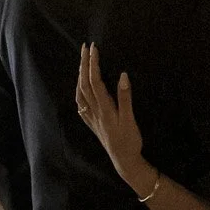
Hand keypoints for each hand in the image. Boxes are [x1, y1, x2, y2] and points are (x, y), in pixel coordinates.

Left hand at [76, 43, 154, 196]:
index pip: (95, 81)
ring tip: (81, 62)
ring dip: (79, 76)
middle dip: (83, 64)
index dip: (93, 63)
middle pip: (84, 84)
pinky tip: (80, 88)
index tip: (94, 48)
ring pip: (80, 93)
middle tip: (85, 47)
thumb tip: (122, 75)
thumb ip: (125, 98)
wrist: (124, 162)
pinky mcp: (92, 124)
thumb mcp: (130, 120)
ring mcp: (91, 118)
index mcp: (104, 109)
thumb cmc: (130, 141)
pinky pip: (80, 104)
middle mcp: (94, 112)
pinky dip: (78, 91)